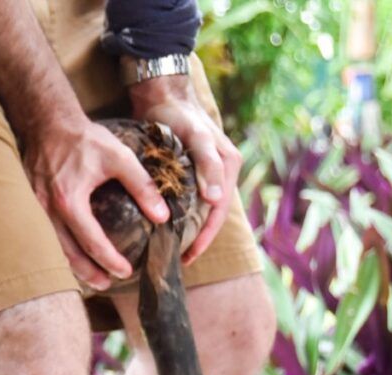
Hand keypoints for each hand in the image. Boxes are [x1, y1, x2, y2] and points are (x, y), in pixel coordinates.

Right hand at [24, 118, 170, 288]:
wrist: (48, 122)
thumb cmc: (85, 139)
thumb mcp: (120, 157)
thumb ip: (142, 186)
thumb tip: (162, 215)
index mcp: (70, 201)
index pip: (92, 241)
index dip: (110, 260)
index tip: (126, 271)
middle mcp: (48, 210)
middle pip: (68, 253)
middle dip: (89, 272)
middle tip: (107, 284)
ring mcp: (36, 208)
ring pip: (54, 247)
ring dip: (73, 265)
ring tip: (91, 277)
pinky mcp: (31, 204)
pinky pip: (45, 235)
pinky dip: (60, 249)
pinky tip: (72, 253)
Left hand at [129, 74, 241, 263]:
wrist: (163, 95)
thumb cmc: (181, 115)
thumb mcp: (196, 137)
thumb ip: (207, 164)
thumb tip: (216, 200)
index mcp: (228, 167)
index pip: (218, 213)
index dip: (204, 237)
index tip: (187, 257)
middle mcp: (220, 173)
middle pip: (210, 216)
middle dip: (196, 240)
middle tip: (177, 261)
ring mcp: (205, 173)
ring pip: (199, 211)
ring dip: (187, 231)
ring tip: (169, 251)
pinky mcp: (190, 171)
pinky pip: (188, 200)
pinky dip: (179, 215)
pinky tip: (163, 228)